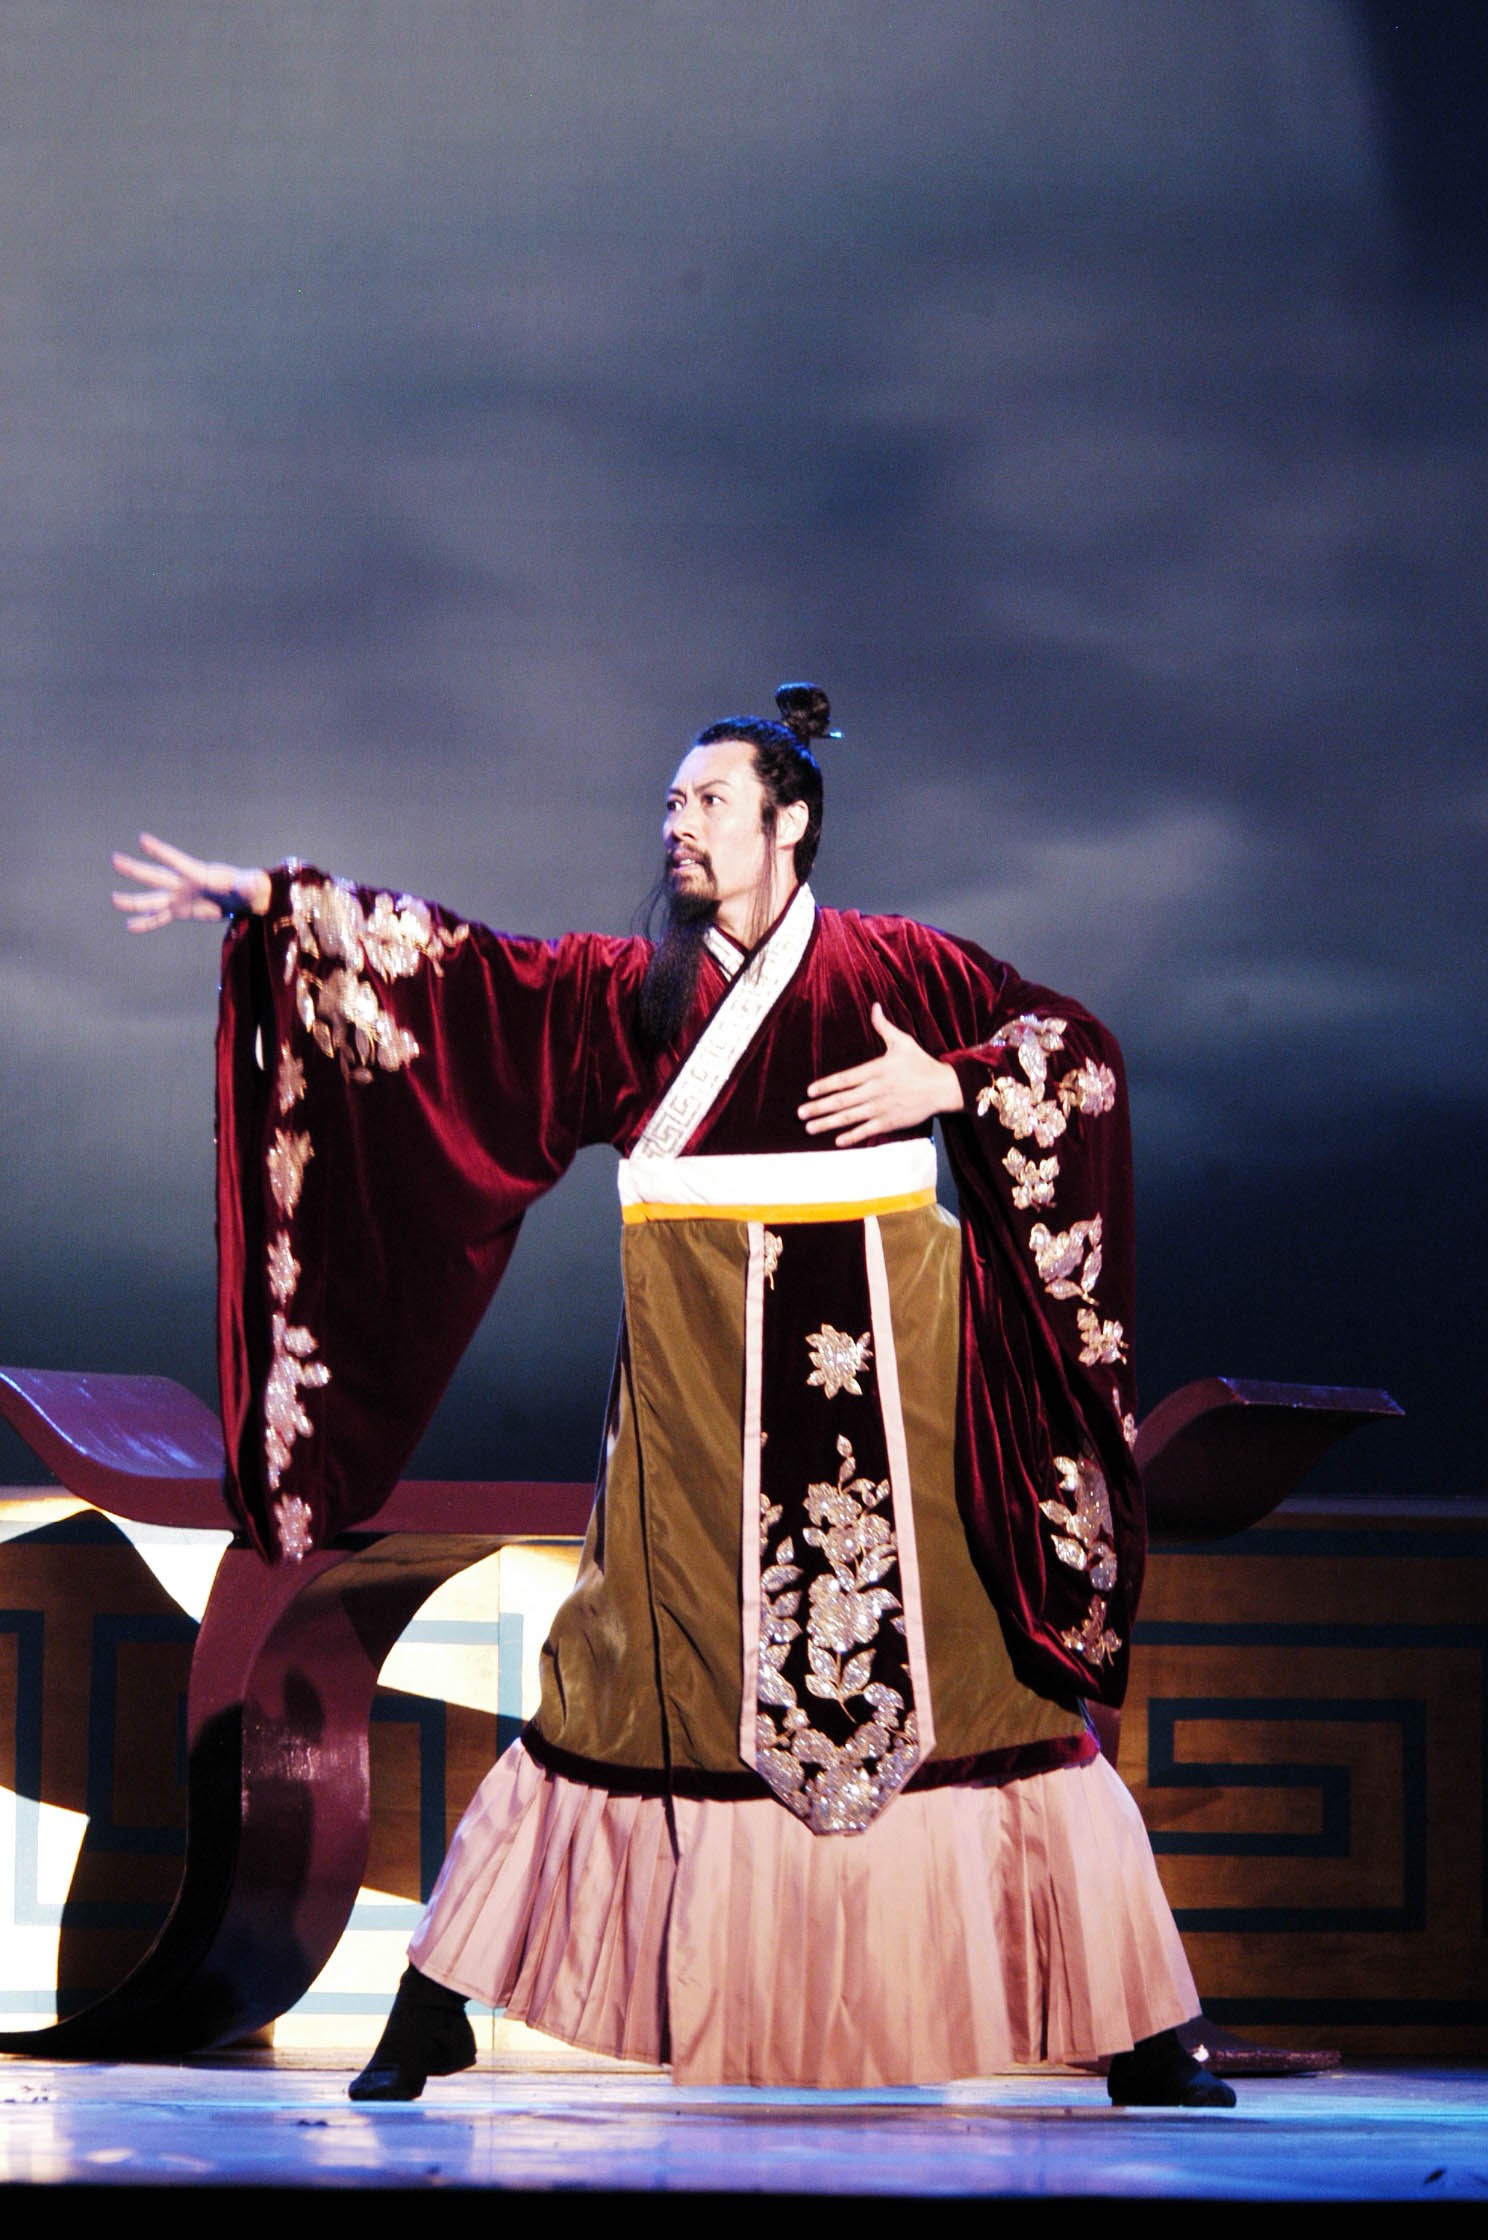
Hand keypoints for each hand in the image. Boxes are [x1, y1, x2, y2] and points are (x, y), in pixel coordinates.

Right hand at [111, 834, 270, 930]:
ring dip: (133, 901)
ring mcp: (180, 897)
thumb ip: (248, 885)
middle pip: (156, 876)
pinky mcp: (181, 911)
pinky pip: (160, 918)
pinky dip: (146, 923)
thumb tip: (252, 885)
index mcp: (199, 873)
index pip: (176, 860)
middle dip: (136, 869)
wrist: (248, 899)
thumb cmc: (252, 887)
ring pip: (152, 899)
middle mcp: (184, 883)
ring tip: (114, 900)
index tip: (141, 839)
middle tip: (115, 860)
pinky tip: (130, 926)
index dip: (160, 851)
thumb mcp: (252, 885)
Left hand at [798, 1002, 963, 1145]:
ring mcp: (882, 1107)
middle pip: (841, 1100)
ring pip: (850, 1117)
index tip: (809, 1092)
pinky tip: (837, 1140)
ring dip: (828, 1123)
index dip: (825, 1086)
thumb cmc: (922, 1064)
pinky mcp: (891, 1121)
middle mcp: (875, 1090)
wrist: (944, 1087)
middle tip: (800, 1113)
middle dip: (819, 1107)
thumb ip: (884, 1027)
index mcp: (875, 1070)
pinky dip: (852, 1136)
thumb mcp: (903, 1042)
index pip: (844, 1079)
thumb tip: (874, 1006)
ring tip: (809, 1128)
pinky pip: (867, 1130)